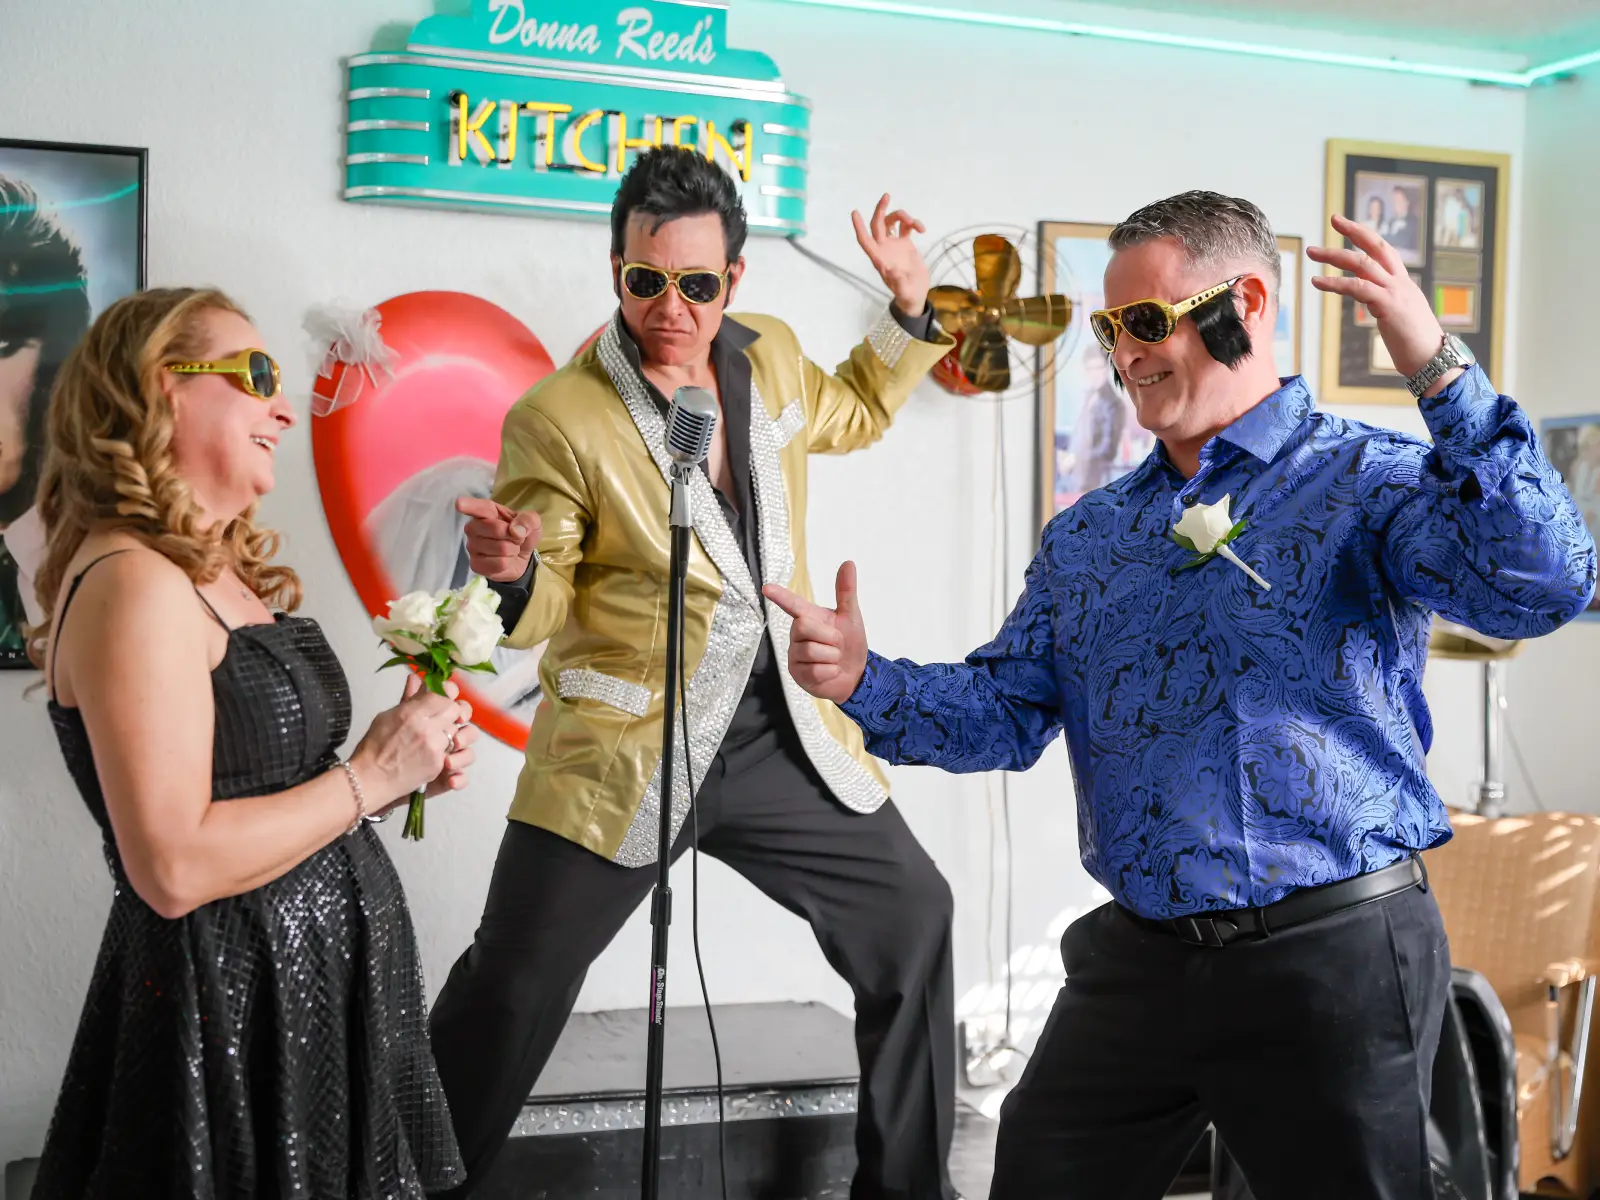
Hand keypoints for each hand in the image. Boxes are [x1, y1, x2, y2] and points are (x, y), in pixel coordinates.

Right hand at [352, 673, 473, 805]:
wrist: (370, 778)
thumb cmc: (374, 747)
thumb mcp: (387, 716)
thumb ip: (409, 698)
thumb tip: (417, 678)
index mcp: (413, 713)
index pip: (445, 693)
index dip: (448, 692)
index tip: (444, 695)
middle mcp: (427, 728)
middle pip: (455, 709)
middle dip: (451, 711)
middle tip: (442, 716)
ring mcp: (435, 747)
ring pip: (457, 729)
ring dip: (449, 730)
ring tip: (435, 735)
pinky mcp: (439, 763)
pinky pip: (453, 749)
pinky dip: (446, 748)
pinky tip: (433, 749)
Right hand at [457, 496, 540, 581]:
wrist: (520, 558)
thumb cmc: (521, 534)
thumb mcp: (532, 523)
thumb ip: (528, 520)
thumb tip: (515, 531)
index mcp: (487, 512)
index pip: (477, 508)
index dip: (469, 505)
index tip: (460, 504)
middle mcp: (474, 527)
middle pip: (496, 529)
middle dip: (513, 536)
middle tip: (514, 538)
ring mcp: (472, 546)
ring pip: (501, 548)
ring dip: (512, 550)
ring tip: (510, 549)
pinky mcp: (475, 564)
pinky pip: (498, 564)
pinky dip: (508, 563)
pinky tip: (504, 560)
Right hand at [762, 561, 868, 704]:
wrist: (856, 674)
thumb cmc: (850, 644)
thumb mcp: (851, 617)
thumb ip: (846, 591)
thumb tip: (848, 563)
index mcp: (809, 617)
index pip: (792, 604)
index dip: (780, 596)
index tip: (767, 588)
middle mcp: (798, 634)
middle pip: (804, 626)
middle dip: (829, 636)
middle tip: (838, 644)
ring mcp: (795, 655)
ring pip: (811, 651)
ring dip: (832, 657)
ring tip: (833, 659)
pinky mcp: (797, 673)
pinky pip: (814, 670)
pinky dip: (830, 671)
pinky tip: (830, 671)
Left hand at [852, 195, 929, 317]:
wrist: (916, 294)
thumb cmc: (907, 295)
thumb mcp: (904, 291)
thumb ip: (899, 282)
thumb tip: (893, 270)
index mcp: (879, 259)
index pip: (865, 240)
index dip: (859, 227)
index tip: (855, 212)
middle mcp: (884, 249)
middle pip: (878, 225)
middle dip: (880, 210)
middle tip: (886, 195)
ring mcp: (894, 245)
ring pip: (893, 222)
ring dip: (902, 216)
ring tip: (914, 224)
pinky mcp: (905, 243)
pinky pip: (906, 227)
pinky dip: (914, 224)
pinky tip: (922, 230)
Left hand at [1308, 214, 1453, 388]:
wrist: (1433, 360)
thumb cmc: (1415, 344)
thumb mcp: (1400, 316)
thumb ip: (1386, 302)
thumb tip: (1371, 300)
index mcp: (1403, 283)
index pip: (1385, 250)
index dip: (1367, 236)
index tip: (1348, 225)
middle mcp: (1401, 282)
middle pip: (1376, 246)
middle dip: (1354, 230)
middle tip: (1333, 219)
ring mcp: (1396, 292)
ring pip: (1362, 264)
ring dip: (1334, 255)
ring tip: (1312, 252)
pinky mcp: (1388, 306)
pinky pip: (1357, 288)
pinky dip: (1334, 282)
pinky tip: (1317, 282)